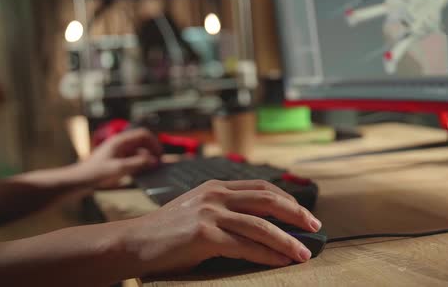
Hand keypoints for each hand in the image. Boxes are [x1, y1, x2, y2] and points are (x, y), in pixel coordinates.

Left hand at [76, 128, 161, 187]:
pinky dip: (140, 165)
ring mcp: (119, 152)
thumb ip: (138, 163)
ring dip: (147, 159)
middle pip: (143, 142)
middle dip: (152, 151)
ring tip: (151, 171)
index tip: (160, 156)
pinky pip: (133, 159)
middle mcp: (121, 144)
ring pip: (139, 152)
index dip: (155, 143)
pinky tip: (141, 174)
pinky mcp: (117, 160)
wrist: (79, 181)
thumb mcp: (119, 168)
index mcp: (121, 141)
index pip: (144, 134)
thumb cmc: (96, 173)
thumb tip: (155, 161)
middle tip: (159, 164)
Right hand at [121, 180, 321, 275]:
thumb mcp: (198, 211)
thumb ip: (226, 212)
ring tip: (304, 253)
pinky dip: (267, 254)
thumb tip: (261, 227)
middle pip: (268, 200)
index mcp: (216, 187)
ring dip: (287, 240)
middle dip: (296, 214)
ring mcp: (210, 213)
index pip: (261, 187)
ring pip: (261, 225)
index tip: (303, 212)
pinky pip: (245, 246)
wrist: (132, 242)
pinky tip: (280, 261)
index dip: (287, 199)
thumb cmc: (166, 232)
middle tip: (315, 227)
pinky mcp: (204, 235)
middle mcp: (216, 195)